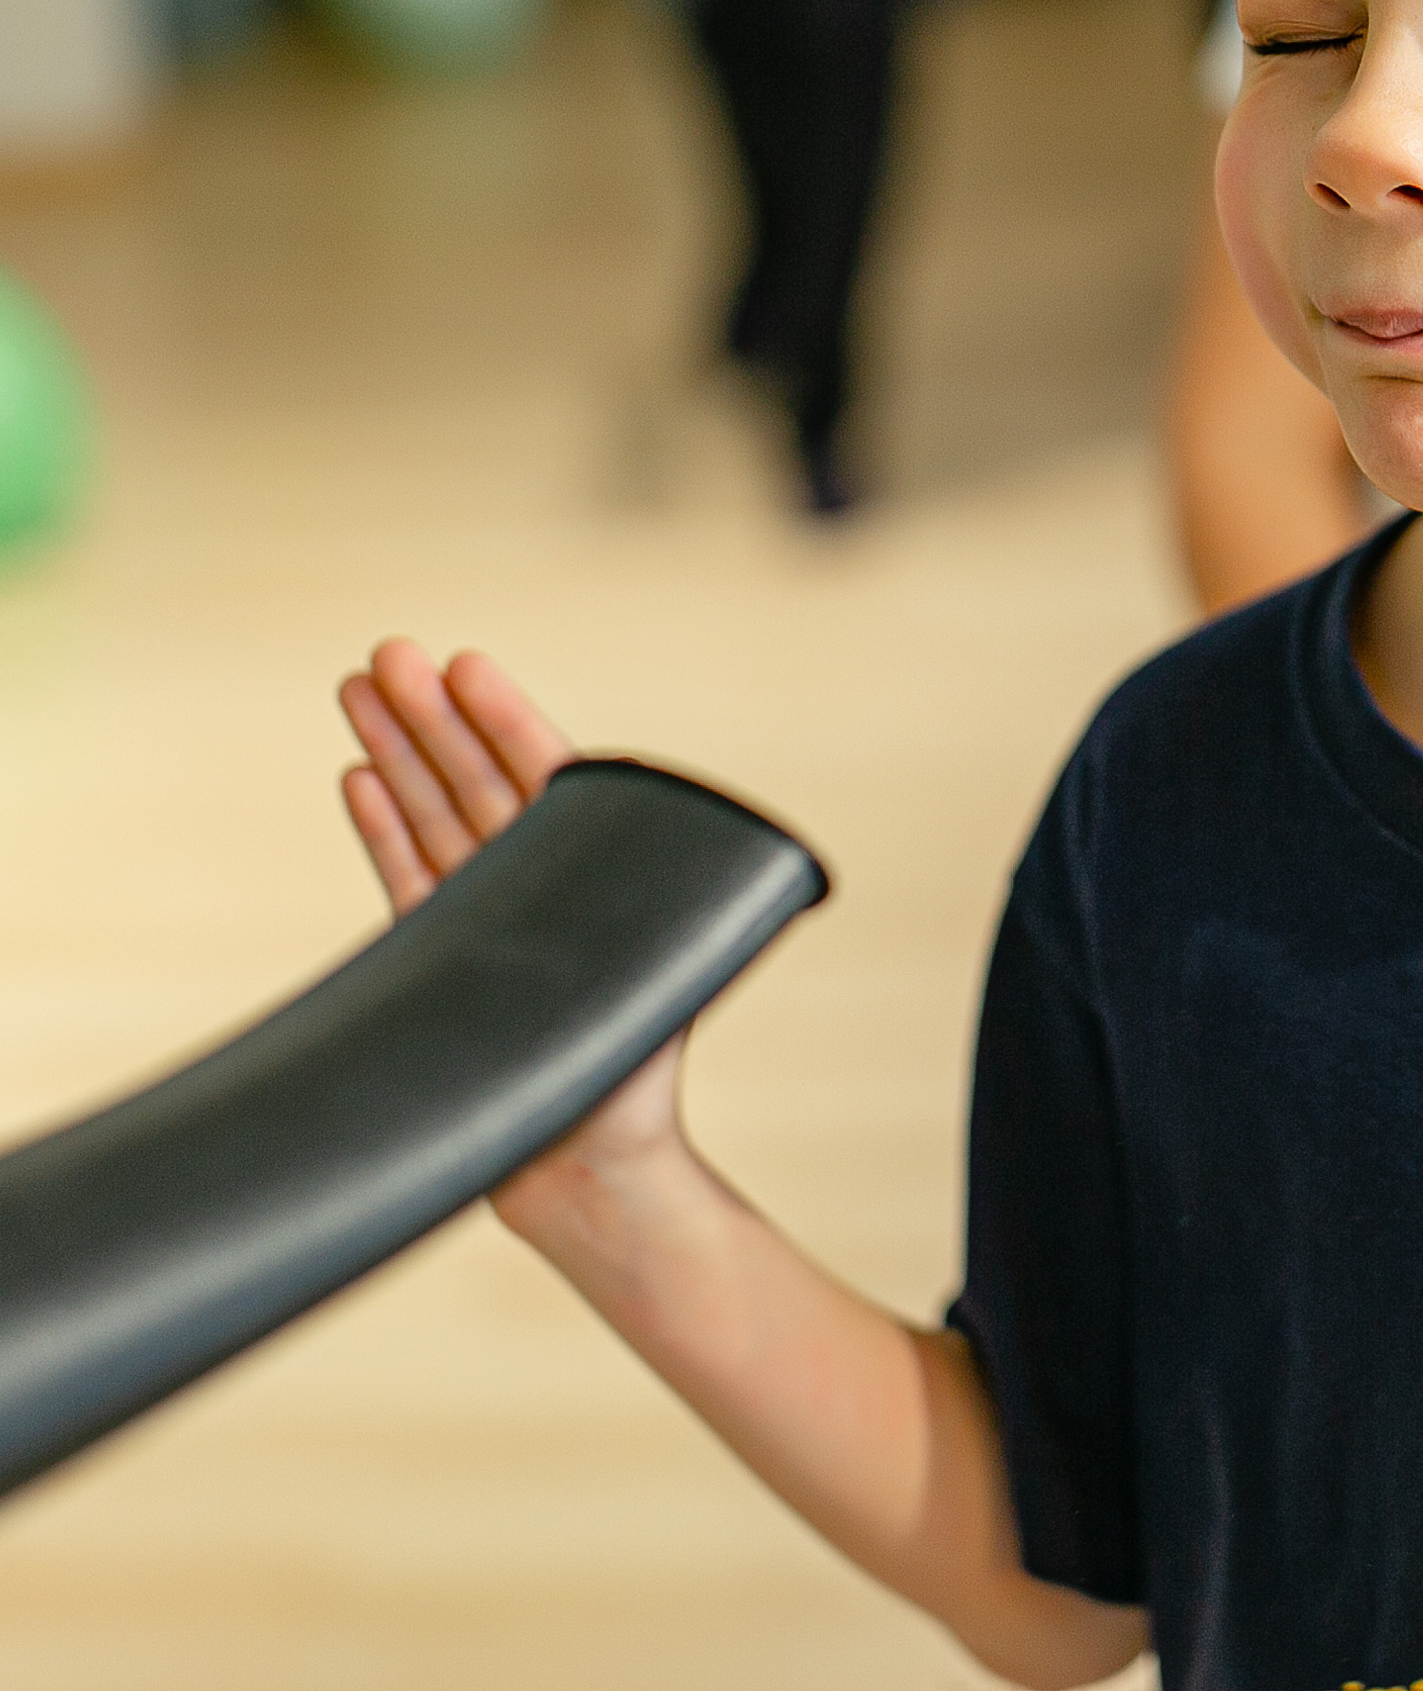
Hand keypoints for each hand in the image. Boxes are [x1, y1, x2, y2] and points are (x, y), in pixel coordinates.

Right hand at [339, 641, 688, 1240]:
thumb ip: (643, 909)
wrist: (587, 1178)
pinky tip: (360, 777)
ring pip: (438, 819)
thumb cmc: (635, 1082)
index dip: (505, 720)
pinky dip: (386, 831)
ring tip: (357, 689)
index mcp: (599, 874)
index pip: (548, 777)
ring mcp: (491, 919)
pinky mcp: (446, 962)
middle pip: (480, 783)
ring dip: (399, 754)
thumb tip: (657, 834)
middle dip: (433, 718)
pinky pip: (410, 881)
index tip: (464, 663)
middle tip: (383, 653)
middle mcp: (542, 886)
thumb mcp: (654, 977)